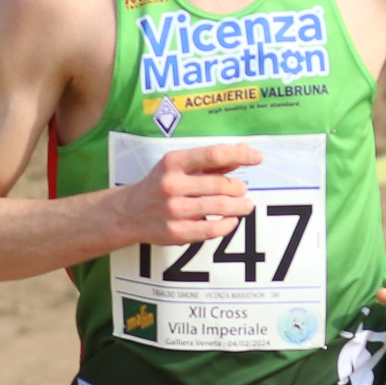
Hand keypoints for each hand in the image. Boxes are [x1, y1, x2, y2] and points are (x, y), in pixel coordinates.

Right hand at [116, 142, 255, 246]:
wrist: (128, 213)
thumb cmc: (160, 184)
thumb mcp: (178, 166)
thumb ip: (210, 161)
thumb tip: (242, 153)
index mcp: (173, 162)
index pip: (213, 154)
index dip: (240, 154)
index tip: (257, 157)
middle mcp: (172, 184)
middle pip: (220, 184)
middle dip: (239, 187)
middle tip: (243, 190)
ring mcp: (173, 209)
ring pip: (219, 207)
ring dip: (239, 206)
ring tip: (246, 205)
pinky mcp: (176, 231)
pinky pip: (212, 229)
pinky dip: (228, 225)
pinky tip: (231, 220)